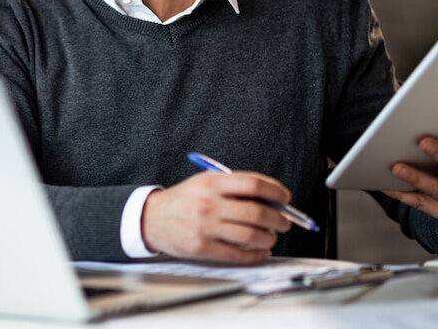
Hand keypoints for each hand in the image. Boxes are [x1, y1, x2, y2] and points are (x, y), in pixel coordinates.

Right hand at [141, 171, 291, 262]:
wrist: (152, 218)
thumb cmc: (184, 200)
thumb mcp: (205, 183)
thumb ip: (236, 188)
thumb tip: (272, 200)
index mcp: (212, 183)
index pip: (254, 185)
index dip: (276, 192)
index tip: (285, 198)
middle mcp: (209, 204)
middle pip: (257, 212)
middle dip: (278, 219)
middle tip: (284, 222)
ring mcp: (206, 227)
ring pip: (251, 236)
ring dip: (269, 237)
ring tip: (271, 236)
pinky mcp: (203, 248)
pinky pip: (238, 254)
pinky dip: (256, 254)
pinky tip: (260, 251)